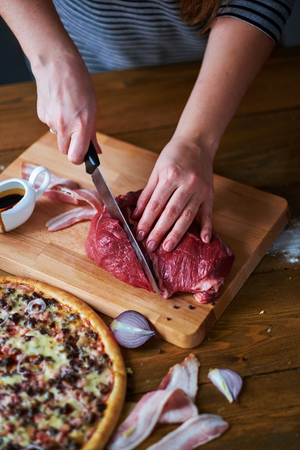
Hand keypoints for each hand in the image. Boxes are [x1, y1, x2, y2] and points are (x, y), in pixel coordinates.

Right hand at [33, 50, 99, 163]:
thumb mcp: (93, 109)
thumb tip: (96, 151)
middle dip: (71, 147)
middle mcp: (64, 126)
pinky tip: (59, 106)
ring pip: (58, 137)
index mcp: (81, 125)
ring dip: (63, 131)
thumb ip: (92, 133)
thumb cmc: (78, 83)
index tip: (82, 157)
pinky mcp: (41, 115)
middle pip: (65, 151)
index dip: (79, 159)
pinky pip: (50, 125)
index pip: (76, 157)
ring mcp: (51, 121)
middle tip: (77, 134)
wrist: (57, 64)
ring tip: (68, 112)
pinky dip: (55, 120)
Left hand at [132, 136, 213, 251]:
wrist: (196, 143)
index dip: (147, 220)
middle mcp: (187, 183)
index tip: (139, 234)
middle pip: (171, 212)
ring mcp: (200, 190)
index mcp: (171, 176)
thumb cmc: (173, 156)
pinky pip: (208, 213)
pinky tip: (204, 240)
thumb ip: (147, 194)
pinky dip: (207, 227)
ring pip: (187, 216)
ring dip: (177, 233)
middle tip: (150, 246)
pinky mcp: (210, 195)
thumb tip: (136, 215)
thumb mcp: (156, 171)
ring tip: (168, 247)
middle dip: (159, 231)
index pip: (156, 204)